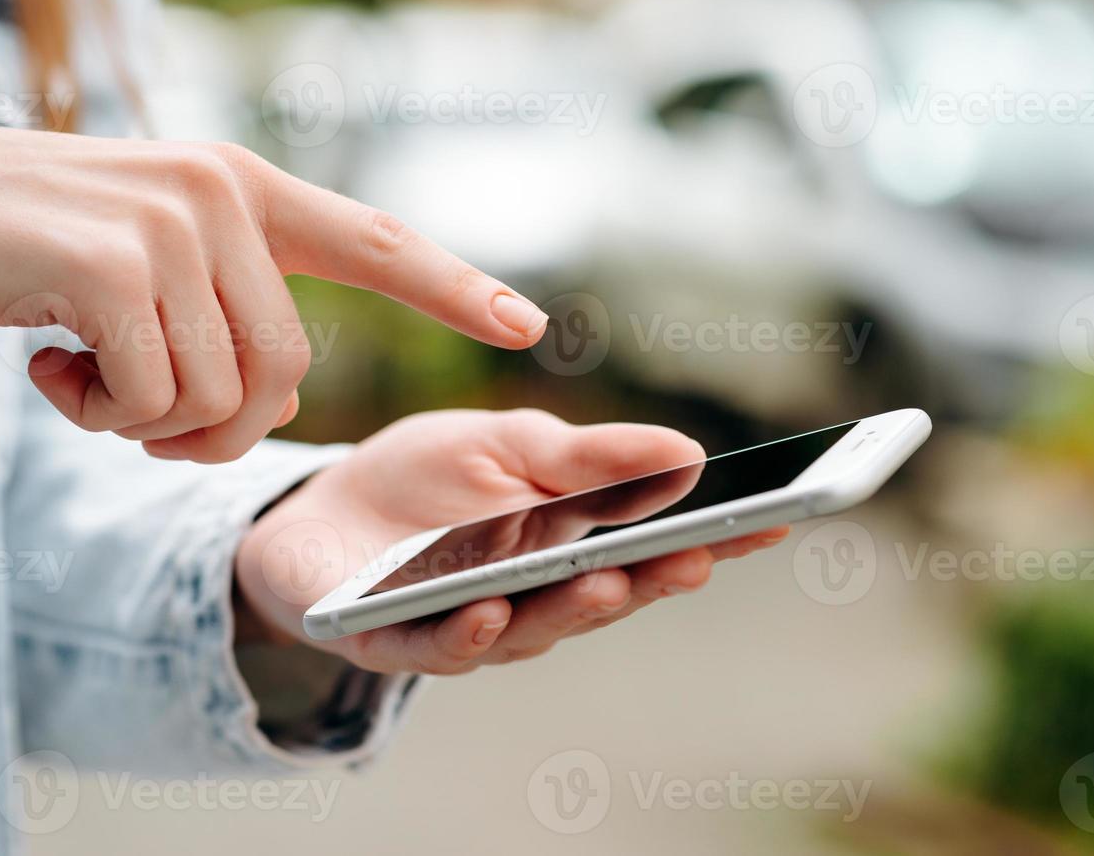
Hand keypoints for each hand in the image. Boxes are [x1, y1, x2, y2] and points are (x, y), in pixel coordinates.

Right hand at [0, 127, 547, 461]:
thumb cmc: (30, 251)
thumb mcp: (145, 264)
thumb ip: (223, 307)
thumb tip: (278, 396)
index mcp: (239, 188)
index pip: (370, 238)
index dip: (450, 286)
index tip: (527, 326)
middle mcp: (218, 192)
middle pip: (284, 371)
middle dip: (216, 427)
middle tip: (137, 411)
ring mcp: (170, 224)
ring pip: (219, 396)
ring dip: (149, 423)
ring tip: (85, 375)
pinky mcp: (115, 265)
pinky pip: (151, 401)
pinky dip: (101, 416)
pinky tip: (52, 371)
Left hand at [234, 409, 788, 673]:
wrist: (315, 511)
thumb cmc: (423, 480)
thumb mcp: (506, 445)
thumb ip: (585, 458)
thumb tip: (687, 454)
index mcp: (571, 548)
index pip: (656, 546)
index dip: (717, 537)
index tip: (778, 516)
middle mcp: (535, 600)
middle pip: (606, 597)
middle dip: (652, 579)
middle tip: (697, 555)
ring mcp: (471, 627)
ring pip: (533, 630)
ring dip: (573, 609)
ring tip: (606, 580)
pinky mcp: (396, 641)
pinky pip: (439, 649)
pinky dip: (469, 634)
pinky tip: (490, 608)